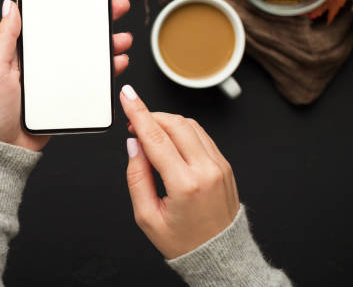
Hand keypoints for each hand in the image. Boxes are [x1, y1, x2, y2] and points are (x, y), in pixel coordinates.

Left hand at [0, 0, 131, 151]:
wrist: (2, 148)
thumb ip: (4, 38)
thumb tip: (10, 5)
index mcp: (23, 50)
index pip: (50, 22)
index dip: (69, 7)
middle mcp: (42, 62)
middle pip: (74, 35)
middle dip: (97, 21)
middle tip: (116, 7)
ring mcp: (55, 80)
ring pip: (87, 57)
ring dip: (107, 45)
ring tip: (121, 39)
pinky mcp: (66, 97)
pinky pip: (90, 81)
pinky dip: (106, 71)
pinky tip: (117, 64)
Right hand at [119, 84, 239, 258]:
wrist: (220, 256)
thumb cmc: (184, 242)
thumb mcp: (147, 217)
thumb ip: (137, 177)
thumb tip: (134, 146)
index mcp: (185, 184)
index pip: (156, 137)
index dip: (138, 112)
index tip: (127, 96)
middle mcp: (206, 170)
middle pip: (175, 124)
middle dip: (150, 115)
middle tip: (133, 122)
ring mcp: (219, 166)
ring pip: (190, 125)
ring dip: (166, 121)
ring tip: (149, 133)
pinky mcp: (224, 165)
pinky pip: (201, 135)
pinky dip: (182, 130)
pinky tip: (169, 140)